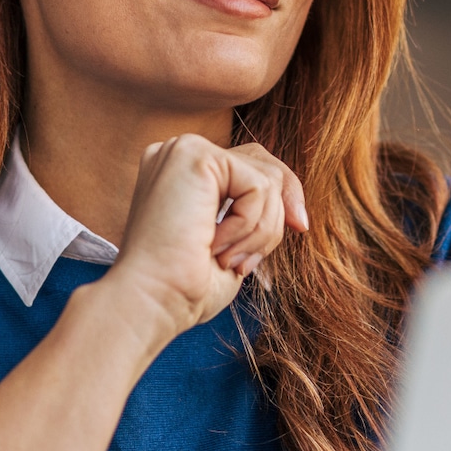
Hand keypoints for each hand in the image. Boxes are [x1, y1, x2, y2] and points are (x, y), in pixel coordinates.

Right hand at [102, 136, 308, 341]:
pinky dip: (249, 226)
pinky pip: (258, 185)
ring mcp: (184, 150)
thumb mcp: (231, 244)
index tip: (299, 227)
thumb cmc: (184, 287)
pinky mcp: (194, 155)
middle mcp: (179, 154)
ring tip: (228, 260)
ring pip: (266, 178)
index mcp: (182, 174)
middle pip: (263, 164)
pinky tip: (215, 245)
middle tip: (263, 252)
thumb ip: (253, 215)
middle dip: (281, 210)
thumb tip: (294, 209)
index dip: (281, 197)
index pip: (248, 166)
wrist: (151, 300)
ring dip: (261, 231)